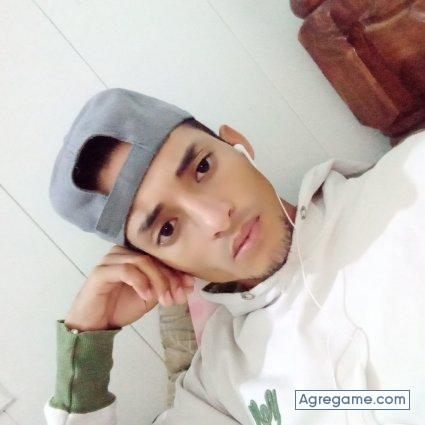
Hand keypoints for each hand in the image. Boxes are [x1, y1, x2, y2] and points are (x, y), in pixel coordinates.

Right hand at [65, 245, 194, 330]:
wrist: (96, 325)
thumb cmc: (121, 307)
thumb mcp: (150, 296)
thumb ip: (165, 287)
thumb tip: (189, 284)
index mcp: (135, 254)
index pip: (160, 257)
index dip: (178, 270)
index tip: (190, 287)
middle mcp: (123, 252)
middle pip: (153, 258)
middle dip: (170, 278)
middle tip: (178, 297)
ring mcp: (111, 260)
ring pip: (142, 261)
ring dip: (158, 282)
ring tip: (164, 300)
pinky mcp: (101, 271)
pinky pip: (126, 270)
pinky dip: (141, 282)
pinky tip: (146, 296)